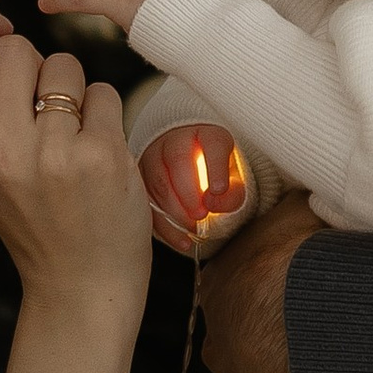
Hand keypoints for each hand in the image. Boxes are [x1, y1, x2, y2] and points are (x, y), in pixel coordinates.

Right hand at [0, 8, 150, 372]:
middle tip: (44, 104)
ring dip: (75, 88)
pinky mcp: (101, 157)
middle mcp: (1, 151)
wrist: (81, 288)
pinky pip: (104, 91)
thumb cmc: (35, 219)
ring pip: (65, 64)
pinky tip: (99, 152)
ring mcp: (53, 154)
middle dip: (34, 61)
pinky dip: (105, 113)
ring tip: (73, 137)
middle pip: (14, 48)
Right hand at [136, 121, 253, 253]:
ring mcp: (152, 156)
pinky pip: (145, 201)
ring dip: (174, 208)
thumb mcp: (233, 180)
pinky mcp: (139, 178)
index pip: (213, 143)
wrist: (192, 166)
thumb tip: (212, 203)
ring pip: (156, 180)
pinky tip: (180, 239)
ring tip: (191, 226)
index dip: (216, 167)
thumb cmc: (215, 173)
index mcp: (206, 133)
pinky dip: (162, 224)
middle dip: (189, 192)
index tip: (219, 190)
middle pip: (177, 159)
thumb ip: (232, 193)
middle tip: (201, 214)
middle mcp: (175, 139)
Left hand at [199, 192, 321, 372]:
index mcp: (227, 286)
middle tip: (310, 341)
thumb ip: (301, 203)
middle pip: (238, 345)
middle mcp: (222, 339)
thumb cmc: (322, 253)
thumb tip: (311, 188)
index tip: (291, 294)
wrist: (334, 315)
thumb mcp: (306, 209)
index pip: (236, 292)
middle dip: (268, 344)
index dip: (267, 294)